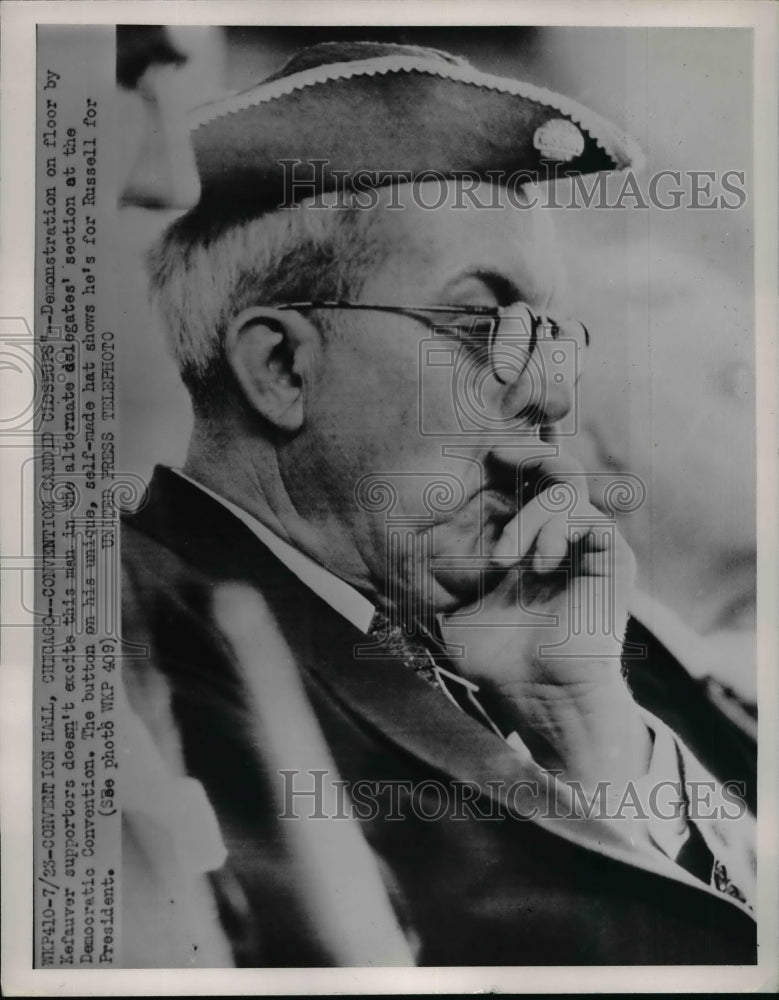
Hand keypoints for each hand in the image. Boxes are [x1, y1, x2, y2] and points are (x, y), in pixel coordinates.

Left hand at [439, 489, 651, 787]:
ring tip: (505, 561)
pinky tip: (539, 566)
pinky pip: (590, 516)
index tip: (463, 466)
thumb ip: (433, 578)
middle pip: (544, 469)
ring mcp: (584, 543)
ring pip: (564, 489)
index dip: (497, 464)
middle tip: (491, 518)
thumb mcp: (449, 609)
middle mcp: (555, 534)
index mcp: (521, 538)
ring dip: (528, 519)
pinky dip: (558, 531)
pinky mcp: (611, 556)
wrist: (538, 694)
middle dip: (514, 474)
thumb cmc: (494, 659)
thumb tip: (388, 549)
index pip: (515, 478)